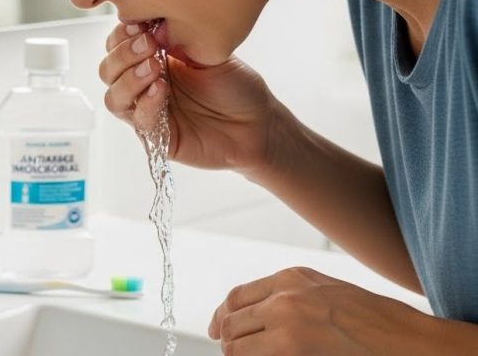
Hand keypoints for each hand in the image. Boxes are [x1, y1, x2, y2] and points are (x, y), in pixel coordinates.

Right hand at [100, 22, 282, 173]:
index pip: (118, 45)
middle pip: (108, 71)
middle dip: (123, 55)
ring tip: (154, 68)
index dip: (122, 36)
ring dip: (128, 80)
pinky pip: (138, 120)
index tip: (140, 25)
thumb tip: (150, 24)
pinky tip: (161, 90)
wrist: (259, 124)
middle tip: (148, 46)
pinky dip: (145, 103)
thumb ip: (176, 40)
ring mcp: (148, 111)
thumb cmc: (236, 88)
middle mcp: (144, 85)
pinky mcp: (157, 137)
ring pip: (114, 98)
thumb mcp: (207, 52)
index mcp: (152, 59)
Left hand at [209, 267, 438, 355]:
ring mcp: (286, 325)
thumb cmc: (376, 320)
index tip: (217, 330)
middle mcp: (283, 297)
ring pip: (237, 348)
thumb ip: (289, 297)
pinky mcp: (292, 350)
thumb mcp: (327, 291)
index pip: (236, 297)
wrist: (408, 341)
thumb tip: (256, 314)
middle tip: (236, 353)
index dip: (221, 316)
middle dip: (230, 342)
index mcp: (290, 278)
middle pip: (232, 323)